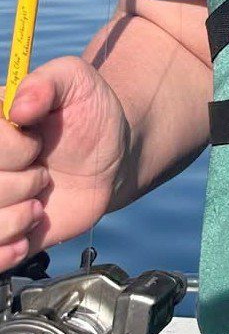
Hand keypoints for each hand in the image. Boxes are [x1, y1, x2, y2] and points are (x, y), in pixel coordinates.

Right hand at [0, 58, 130, 266]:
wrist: (112, 155)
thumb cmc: (90, 112)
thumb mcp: (75, 80)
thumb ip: (46, 82)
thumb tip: (18, 108)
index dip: (13, 148)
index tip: (38, 140)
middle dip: (22, 182)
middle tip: (44, 173)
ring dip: (16, 218)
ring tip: (39, 205)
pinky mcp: (5, 232)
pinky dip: (5, 252)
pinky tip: (26, 239)